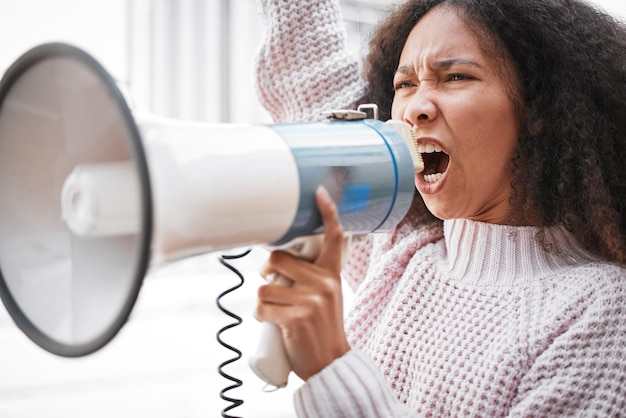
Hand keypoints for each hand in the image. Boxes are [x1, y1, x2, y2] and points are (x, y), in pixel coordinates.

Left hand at [255, 186, 350, 380]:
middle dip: (267, 273)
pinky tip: (273, 324)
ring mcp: (311, 300)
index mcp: (332, 275)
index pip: (334, 238)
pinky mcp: (296, 317)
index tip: (319, 193)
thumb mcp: (327, 298)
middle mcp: (324, 284)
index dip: (327, 213)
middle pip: (277, 259)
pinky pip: (261, 306)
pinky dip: (260, 316)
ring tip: (277, 313)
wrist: (331, 364)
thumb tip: (276, 265)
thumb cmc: (322, 330)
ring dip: (262, 301)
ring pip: (264, 286)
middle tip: (273, 287)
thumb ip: (311, 278)